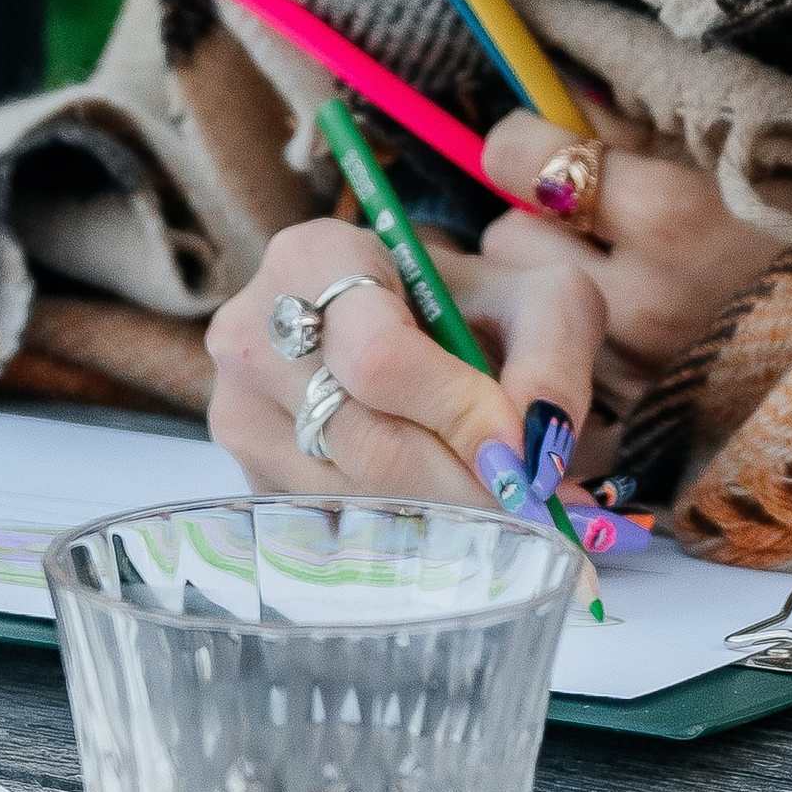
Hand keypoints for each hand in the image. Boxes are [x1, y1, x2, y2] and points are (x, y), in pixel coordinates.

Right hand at [205, 212, 605, 506]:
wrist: (415, 325)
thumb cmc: (472, 304)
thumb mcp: (539, 298)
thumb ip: (553, 357)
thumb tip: (534, 449)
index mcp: (315, 257)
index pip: (378, 357)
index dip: (455, 413)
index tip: (519, 455)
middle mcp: (253, 332)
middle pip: (362, 438)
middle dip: (458, 483)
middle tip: (530, 510)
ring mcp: (239, 412)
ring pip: (348, 494)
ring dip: (439, 516)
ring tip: (505, 511)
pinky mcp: (249, 477)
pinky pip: (328, 525)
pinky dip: (403, 533)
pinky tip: (452, 516)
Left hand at [474, 93, 791, 403]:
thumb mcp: (729, 150)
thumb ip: (633, 128)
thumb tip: (550, 109)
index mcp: (670, 213)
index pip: (516, 157)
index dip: (526, 144)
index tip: (545, 146)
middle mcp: (638, 297)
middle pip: (505, 237)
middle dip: (533, 221)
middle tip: (579, 220)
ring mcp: (633, 369)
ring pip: (526, 308)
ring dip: (544, 286)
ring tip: (605, 275)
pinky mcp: (633, 421)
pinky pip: (560, 365)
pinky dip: (570, 345)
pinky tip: (612, 332)